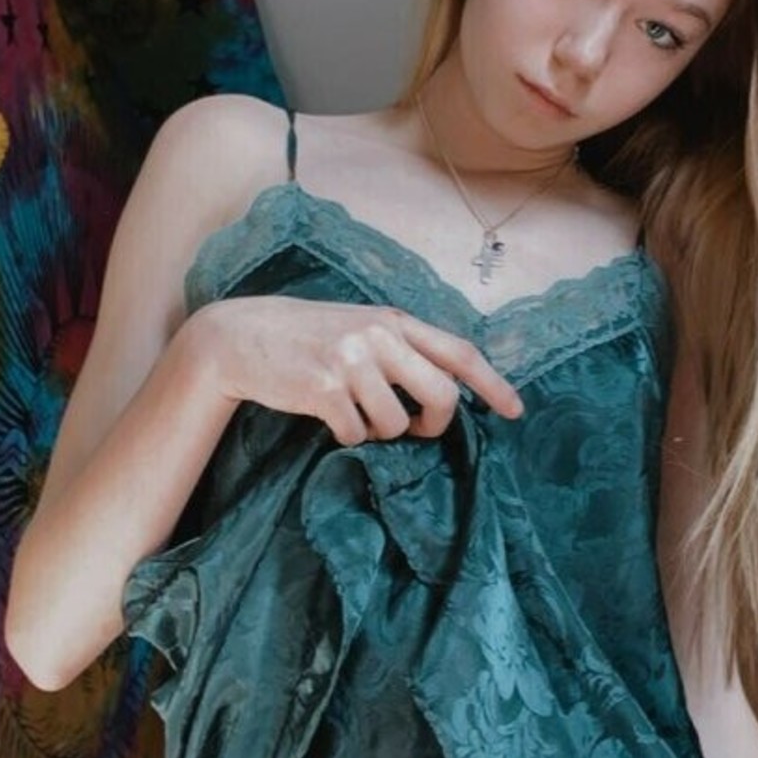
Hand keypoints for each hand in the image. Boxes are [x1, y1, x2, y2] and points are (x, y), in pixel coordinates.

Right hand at [196, 295, 523, 444]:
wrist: (241, 336)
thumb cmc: (307, 337)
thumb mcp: (359, 328)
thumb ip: (399, 349)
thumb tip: (445, 392)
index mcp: (394, 320)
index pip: (459, 352)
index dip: (492, 384)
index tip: (515, 411)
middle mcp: (379, 335)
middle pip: (441, 396)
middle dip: (434, 425)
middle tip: (415, 430)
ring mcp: (352, 360)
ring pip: (395, 425)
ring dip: (378, 433)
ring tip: (353, 414)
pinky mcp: (324, 388)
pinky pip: (356, 434)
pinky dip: (346, 437)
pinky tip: (327, 417)